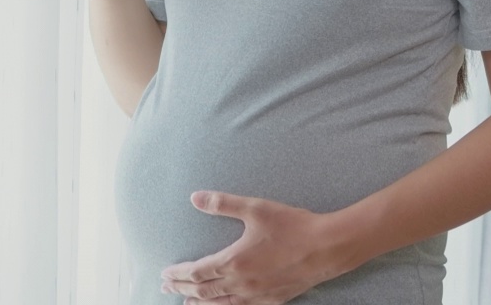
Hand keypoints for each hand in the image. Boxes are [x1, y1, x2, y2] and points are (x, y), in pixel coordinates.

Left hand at [159, 191, 355, 304]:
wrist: (326, 248)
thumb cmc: (292, 226)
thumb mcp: (255, 209)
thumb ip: (223, 204)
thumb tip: (195, 198)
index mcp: (233, 262)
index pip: (196, 272)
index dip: (178, 274)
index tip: (164, 274)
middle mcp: (240, 284)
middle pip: (202, 291)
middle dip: (182, 289)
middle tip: (166, 288)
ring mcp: (255, 296)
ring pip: (219, 304)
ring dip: (199, 302)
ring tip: (186, 302)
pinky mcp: (270, 300)